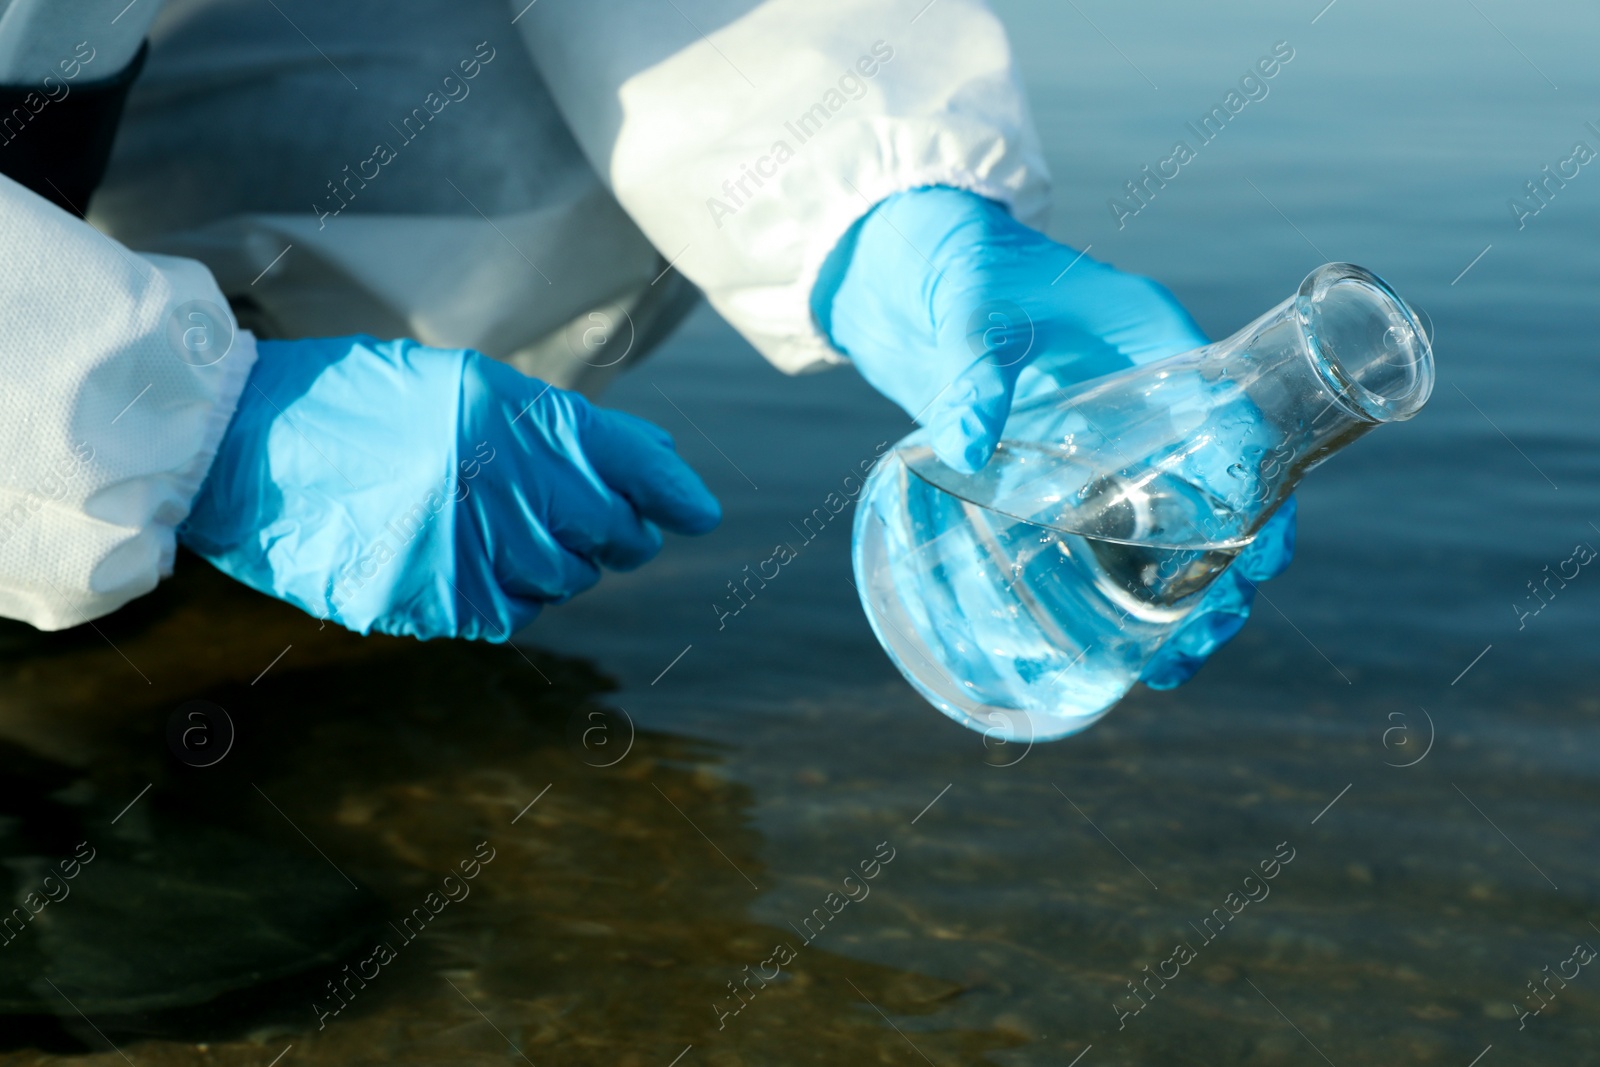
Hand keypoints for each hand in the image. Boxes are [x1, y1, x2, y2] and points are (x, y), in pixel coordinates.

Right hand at [180, 336, 720, 640]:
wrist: (242, 447)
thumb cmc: (361, 407)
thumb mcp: (465, 387)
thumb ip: (559, 428)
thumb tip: (660, 472)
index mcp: (513, 417)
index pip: (629, 464)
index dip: (670, 491)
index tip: (693, 511)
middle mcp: (502, 484)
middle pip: (610, 533)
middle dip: (613, 529)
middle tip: (591, 521)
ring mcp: (467, 550)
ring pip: (565, 580)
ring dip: (553, 562)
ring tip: (498, 530)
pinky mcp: (433, 602)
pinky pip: (512, 614)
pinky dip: (509, 595)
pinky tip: (471, 564)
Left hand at [812, 185, 1293, 685]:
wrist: (906, 272)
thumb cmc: (953, 265)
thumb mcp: (967, 310)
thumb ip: (969, 369)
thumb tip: (964, 442)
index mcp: (1155, 345)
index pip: (1239, 420)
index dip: (1259, 488)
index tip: (1257, 554)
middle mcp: (1149, 400)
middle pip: (1221, 488)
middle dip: (1230, 566)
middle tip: (1213, 630)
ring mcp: (1109, 440)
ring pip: (1174, 524)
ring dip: (1183, 593)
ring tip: (1173, 663)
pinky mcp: (1064, 471)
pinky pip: (1112, 534)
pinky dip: (1122, 586)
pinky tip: (1118, 643)